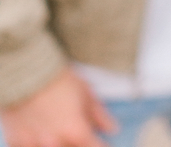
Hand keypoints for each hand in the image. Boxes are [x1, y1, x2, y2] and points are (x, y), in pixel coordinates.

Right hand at [0, 67, 117, 146]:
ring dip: (59, 143)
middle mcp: (57, 142)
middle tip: (75, 130)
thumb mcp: (85, 91)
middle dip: (79, 142)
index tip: (100, 142)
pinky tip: (40, 133)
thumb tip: (112, 128)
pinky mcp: (18, 143)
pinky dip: (37, 143)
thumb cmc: (57, 78)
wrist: (25, 70)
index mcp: (76, 131)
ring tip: (57, 130)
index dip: (100, 145)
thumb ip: (99, 114)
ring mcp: (36, 145)